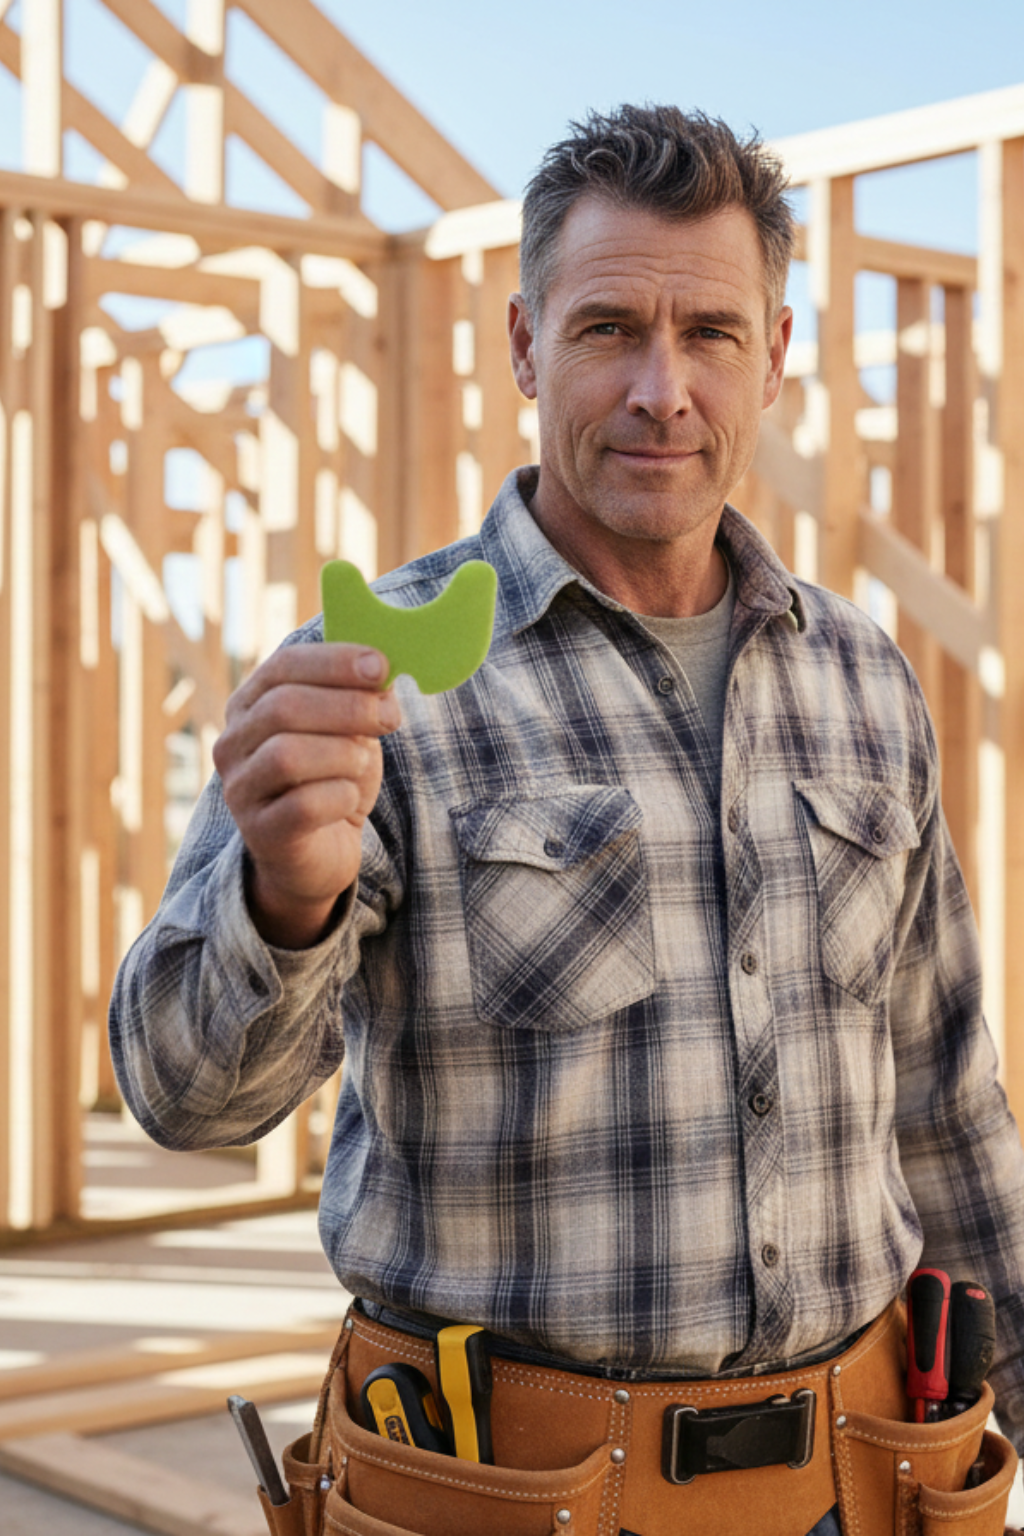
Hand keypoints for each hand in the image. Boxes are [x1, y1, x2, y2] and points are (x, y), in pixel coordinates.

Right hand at [213, 643, 401, 947]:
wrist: (320, 853)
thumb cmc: (333, 780)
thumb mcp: (349, 731)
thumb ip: (359, 698)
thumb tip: (382, 671)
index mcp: (250, 705)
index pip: (283, 666)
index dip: (333, 661)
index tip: (380, 665)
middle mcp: (233, 743)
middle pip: (283, 707)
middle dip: (348, 707)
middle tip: (390, 717)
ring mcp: (241, 789)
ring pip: (287, 755)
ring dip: (343, 755)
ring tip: (361, 766)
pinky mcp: (261, 832)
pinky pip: (304, 805)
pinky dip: (340, 797)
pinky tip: (349, 800)